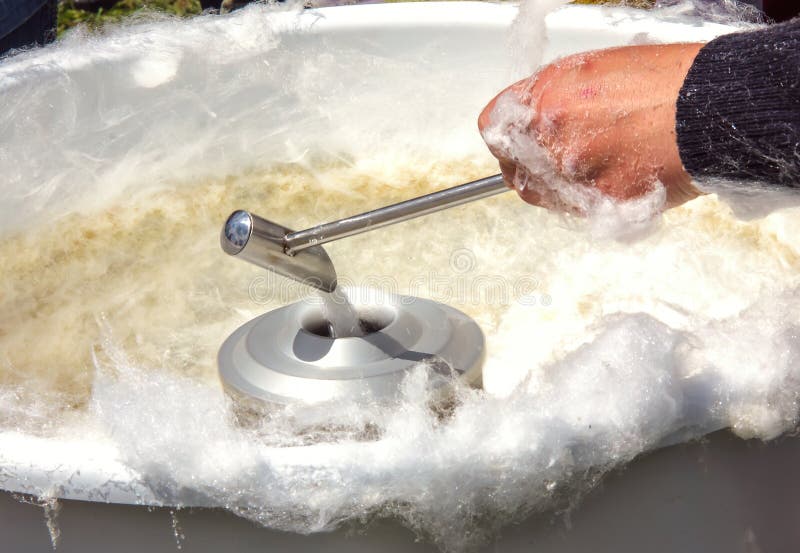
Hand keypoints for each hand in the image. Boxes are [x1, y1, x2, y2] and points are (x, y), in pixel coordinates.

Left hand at [478, 43, 703, 211]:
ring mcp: (574, 176)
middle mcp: (552, 139)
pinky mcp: (598, 205)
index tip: (515, 140)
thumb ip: (550, 96)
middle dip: (525, 164)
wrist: (712, 110)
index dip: (504, 136)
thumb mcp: (591, 69)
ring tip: (584, 169)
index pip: (492, 128)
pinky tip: (605, 180)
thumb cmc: (663, 81)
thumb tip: (529, 117)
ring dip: (551, 186)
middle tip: (552, 158)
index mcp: (546, 100)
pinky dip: (581, 201)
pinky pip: (572, 211)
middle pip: (511, 167)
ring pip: (537, 194)